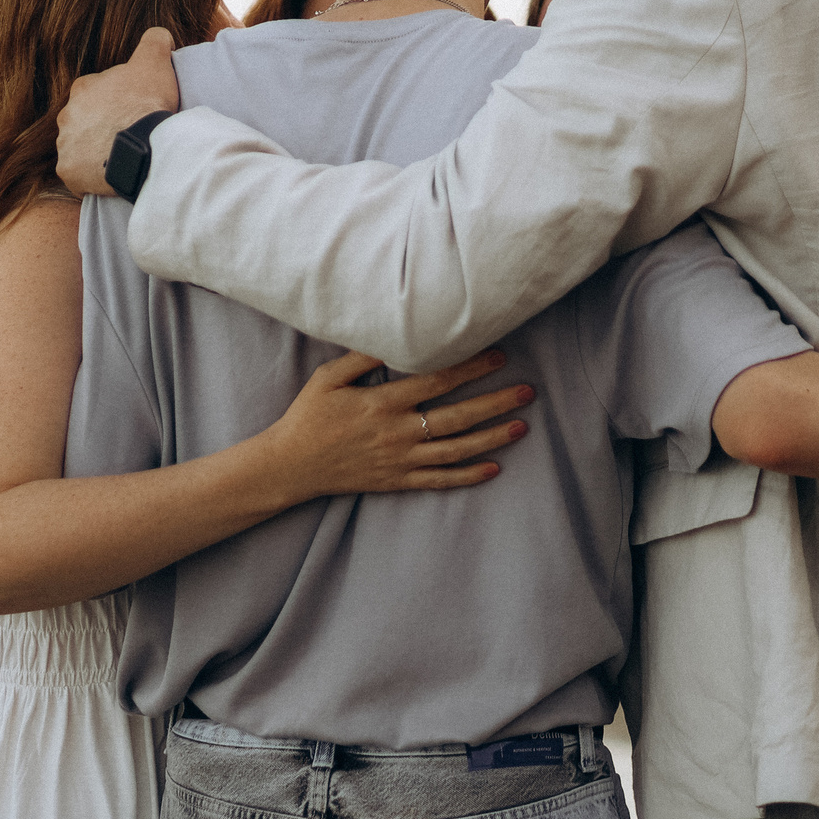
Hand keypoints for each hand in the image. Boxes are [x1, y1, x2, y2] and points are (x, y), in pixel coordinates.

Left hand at [55, 28, 181, 196]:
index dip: (118, 101)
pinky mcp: (68, 171)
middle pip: (86, 121)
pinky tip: (110, 176)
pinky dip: (91, 177)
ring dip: (96, 152)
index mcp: (83, 88)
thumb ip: (154, 41)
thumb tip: (159, 34)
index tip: (135, 110)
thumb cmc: (146, 102)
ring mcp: (65, 145)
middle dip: (103, 127)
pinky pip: (78, 175)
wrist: (141, 145)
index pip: (97, 92)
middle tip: (129, 134)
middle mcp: (67, 115)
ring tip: (121, 157)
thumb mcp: (154, 60)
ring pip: (80, 148)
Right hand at [260, 349, 532, 498]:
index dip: (470, 367)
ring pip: (456, 450)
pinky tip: (493, 468)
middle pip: (457, 417)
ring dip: (492, 438)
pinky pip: (440, 481)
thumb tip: (394, 337)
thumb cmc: (309, 416)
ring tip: (522, 426)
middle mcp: (397, 433)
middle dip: (496, 403)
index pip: (437, 381)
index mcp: (382, 403)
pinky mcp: (398, 481)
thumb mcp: (328, 378)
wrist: (291, 466)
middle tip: (527, 391)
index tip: (498, 354)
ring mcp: (400, 461)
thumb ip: (361, 357)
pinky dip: (468, 476)